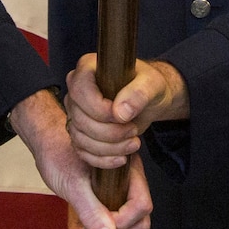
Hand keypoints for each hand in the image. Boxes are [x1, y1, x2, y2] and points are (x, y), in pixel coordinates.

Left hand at [10, 90, 151, 228]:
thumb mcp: (72, 184)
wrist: (49, 147)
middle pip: (143, 221)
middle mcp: (132, 184)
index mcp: (128, 171)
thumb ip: (90, 209)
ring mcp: (126, 197)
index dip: (124, 223)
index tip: (100, 228)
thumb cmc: (59, 157)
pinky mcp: (118, 207)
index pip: (142, 204)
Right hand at [65, 54, 188, 169]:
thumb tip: (120, 112)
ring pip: (80, 138)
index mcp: (88, 68)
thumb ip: (138, 93)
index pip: (80, 91)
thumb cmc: (149, 86)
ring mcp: (76, 112)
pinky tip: (121, 158)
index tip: (123, 117)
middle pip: (80, 119)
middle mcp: (76, 90)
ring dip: (109, 148)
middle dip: (110, 132)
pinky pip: (82, 151)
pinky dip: (102, 159)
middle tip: (134, 131)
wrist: (149, 101)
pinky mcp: (80, 132)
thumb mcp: (152, 84)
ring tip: (133, 143)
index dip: (99, 109)